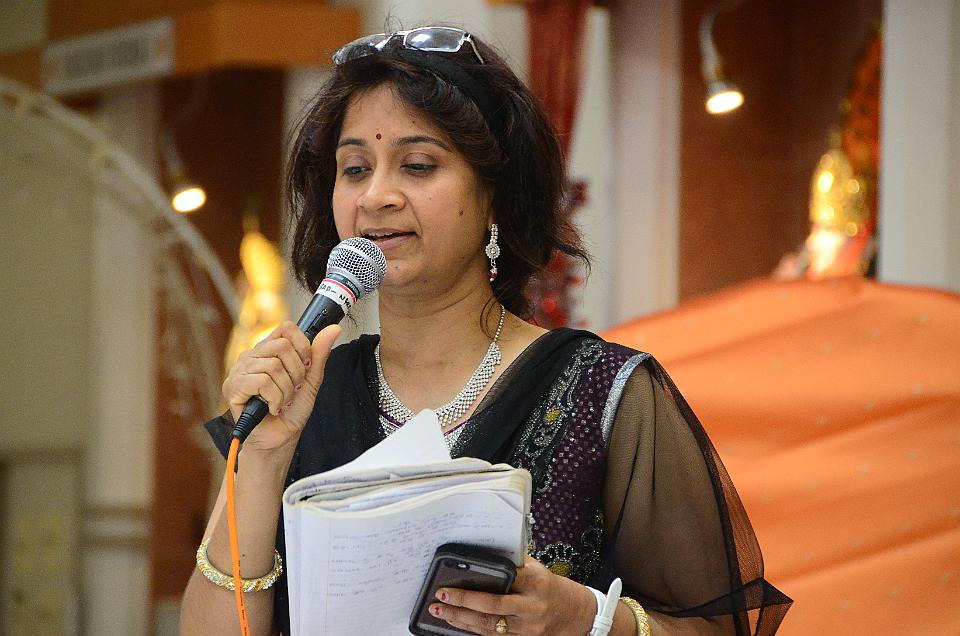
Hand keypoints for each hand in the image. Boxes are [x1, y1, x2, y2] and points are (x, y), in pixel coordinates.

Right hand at [221, 321, 339, 452]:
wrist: (280, 438)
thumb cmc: (292, 410)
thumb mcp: (311, 380)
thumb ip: (319, 354)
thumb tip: (334, 329)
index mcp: (268, 350)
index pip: (286, 328)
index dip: (302, 346)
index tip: (306, 367)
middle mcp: (251, 356)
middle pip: (282, 346)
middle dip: (296, 373)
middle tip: (293, 390)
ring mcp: (239, 370)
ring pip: (273, 366)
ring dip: (286, 390)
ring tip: (283, 401)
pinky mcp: (233, 387)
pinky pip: (263, 382)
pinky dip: (275, 399)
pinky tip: (272, 408)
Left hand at [429, 556, 595, 634]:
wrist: (574, 614)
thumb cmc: (551, 587)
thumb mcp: (538, 569)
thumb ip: (514, 563)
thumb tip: (484, 552)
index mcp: (536, 583)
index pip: (504, 580)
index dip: (477, 583)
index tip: (454, 579)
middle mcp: (531, 607)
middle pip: (492, 607)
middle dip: (463, 603)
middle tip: (441, 597)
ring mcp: (526, 628)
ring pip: (488, 626)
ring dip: (461, 619)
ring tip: (440, 612)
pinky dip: (472, 630)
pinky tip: (457, 623)